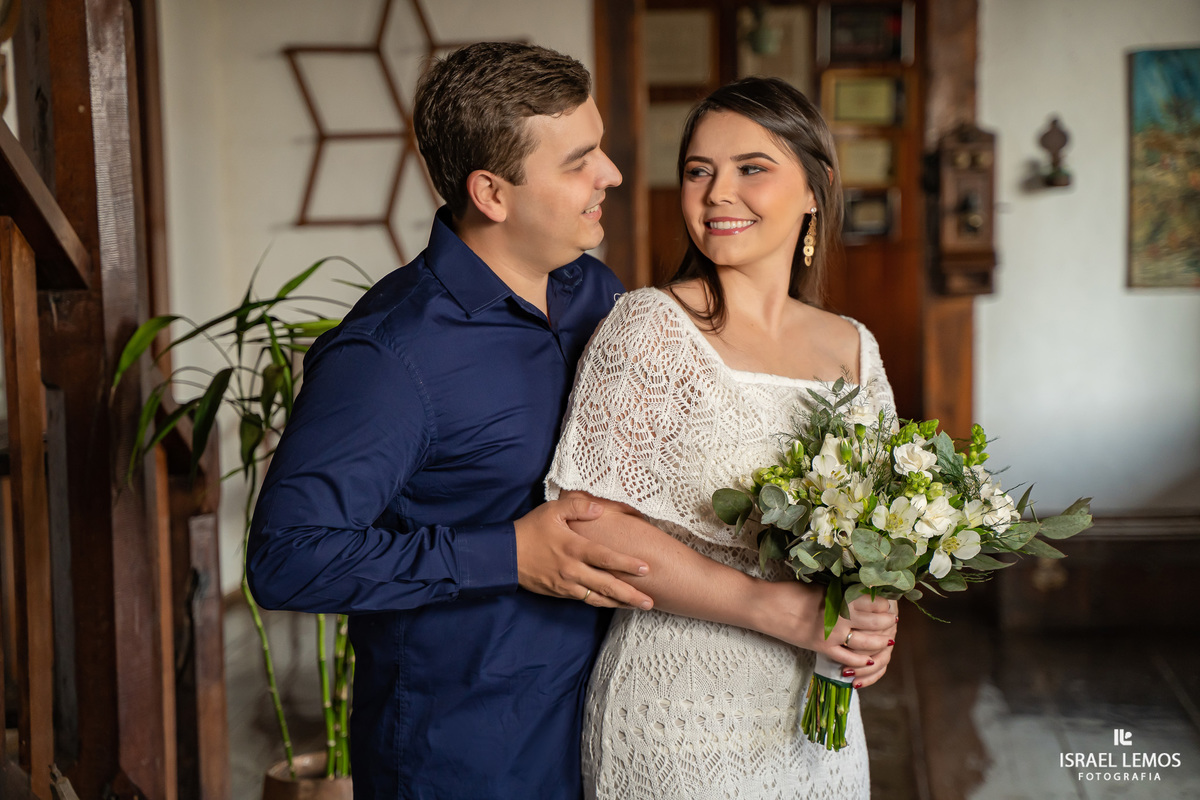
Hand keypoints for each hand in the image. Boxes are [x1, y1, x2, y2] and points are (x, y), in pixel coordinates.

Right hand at [514, 497, 652, 609]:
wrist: (504, 556)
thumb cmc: (530, 530)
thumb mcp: (552, 511)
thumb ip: (578, 507)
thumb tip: (599, 509)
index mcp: (573, 548)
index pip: (605, 558)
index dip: (626, 564)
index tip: (645, 569)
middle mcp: (572, 569)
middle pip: (606, 585)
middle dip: (630, 594)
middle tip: (650, 602)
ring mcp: (566, 584)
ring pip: (598, 597)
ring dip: (619, 603)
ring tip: (638, 606)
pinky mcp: (560, 593)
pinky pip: (586, 599)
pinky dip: (602, 602)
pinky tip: (614, 602)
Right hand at [763, 586, 895, 686]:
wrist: (767, 606)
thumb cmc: (791, 591)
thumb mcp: (820, 587)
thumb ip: (840, 593)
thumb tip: (858, 595)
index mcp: (840, 597)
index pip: (873, 601)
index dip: (885, 603)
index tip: (890, 602)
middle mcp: (841, 616)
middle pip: (875, 622)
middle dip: (887, 622)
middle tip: (892, 620)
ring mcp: (832, 634)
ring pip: (866, 642)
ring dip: (879, 642)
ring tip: (887, 640)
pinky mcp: (822, 648)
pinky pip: (847, 658)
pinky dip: (860, 661)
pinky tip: (868, 660)